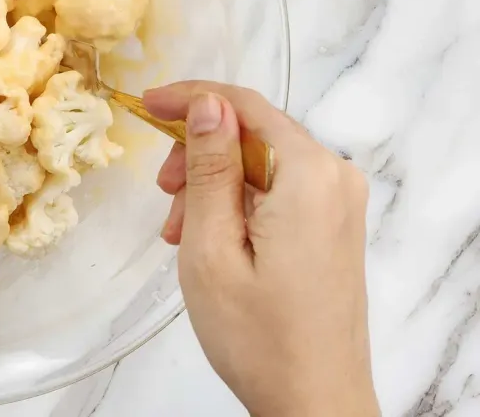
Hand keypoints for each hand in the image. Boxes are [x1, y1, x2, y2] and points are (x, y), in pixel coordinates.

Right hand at [144, 82, 377, 416]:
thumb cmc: (258, 335)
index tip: (144, 105)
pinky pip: (277, 192)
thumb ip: (210, 167)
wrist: (314, 404)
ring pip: (260, 164)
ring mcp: (339, 204)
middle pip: (253, 133)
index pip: (244, 105)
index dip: (190, 97)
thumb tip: (206, 105)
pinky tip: (208, 241)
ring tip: (180, 234)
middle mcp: (335, 179)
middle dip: (198, 153)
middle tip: (162, 196)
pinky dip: (236, 204)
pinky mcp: (333, 228)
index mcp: (310, 175)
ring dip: (212, 185)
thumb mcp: (211, 246)